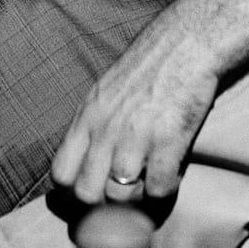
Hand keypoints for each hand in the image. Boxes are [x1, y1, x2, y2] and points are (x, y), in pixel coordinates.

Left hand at [51, 5, 219, 204]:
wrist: (188, 42)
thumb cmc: (150, 64)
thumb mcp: (106, 89)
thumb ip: (94, 125)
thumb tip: (86, 162)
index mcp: (88, 116)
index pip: (61, 174)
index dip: (74, 192)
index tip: (92, 192)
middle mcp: (106, 129)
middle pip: (86, 194)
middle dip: (102, 205)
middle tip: (122, 198)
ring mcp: (136, 136)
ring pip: (119, 199)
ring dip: (135, 202)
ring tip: (147, 186)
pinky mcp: (169, 140)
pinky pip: (157, 189)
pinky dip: (163, 192)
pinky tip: (170, 175)